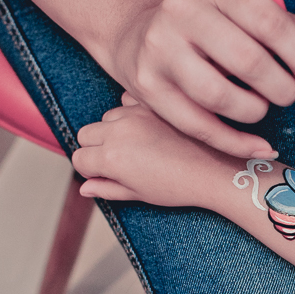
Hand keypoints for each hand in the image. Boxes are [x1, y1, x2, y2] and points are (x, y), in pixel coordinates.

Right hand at [73, 97, 239, 207]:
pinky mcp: (152, 102)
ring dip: (114, 128)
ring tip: (138, 145)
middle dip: (95, 147)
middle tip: (120, 160)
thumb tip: (86, 188)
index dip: (90, 170)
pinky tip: (147, 125)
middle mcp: (118, 131)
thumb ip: (108, 189)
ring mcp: (135, 113)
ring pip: (107, 117)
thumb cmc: (180, 187)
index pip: (79, 159)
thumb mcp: (140, 194)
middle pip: (86, 134)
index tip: (105, 175)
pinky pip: (127, 99)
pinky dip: (131, 110)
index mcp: (111, 158)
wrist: (215, 169)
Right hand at [110, 0, 294, 159]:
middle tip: (290, 95)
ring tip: (261, 109)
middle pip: (245, 59)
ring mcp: (161, 51)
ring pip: (217, 96)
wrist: (136, 32)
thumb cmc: (204, 26)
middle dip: (280, 86)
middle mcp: (184, 14)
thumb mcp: (241, 13)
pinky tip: (258, 146)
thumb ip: (283, 23)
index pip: (267, 19)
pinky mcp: (149, 87)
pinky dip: (234, 142)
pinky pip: (198, 126)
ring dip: (253, 111)